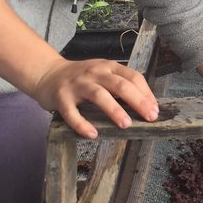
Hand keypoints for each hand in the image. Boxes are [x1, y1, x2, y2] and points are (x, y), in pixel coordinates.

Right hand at [29, 57, 159, 138]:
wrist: (47, 74)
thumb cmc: (82, 79)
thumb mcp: (103, 75)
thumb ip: (121, 85)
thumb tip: (146, 106)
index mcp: (108, 67)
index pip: (133, 77)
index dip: (146, 93)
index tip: (155, 110)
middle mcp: (94, 72)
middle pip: (120, 85)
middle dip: (137, 101)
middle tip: (149, 117)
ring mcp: (77, 84)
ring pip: (99, 95)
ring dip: (114, 110)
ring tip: (125, 124)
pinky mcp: (61, 98)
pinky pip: (72, 113)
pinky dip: (82, 124)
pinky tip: (92, 134)